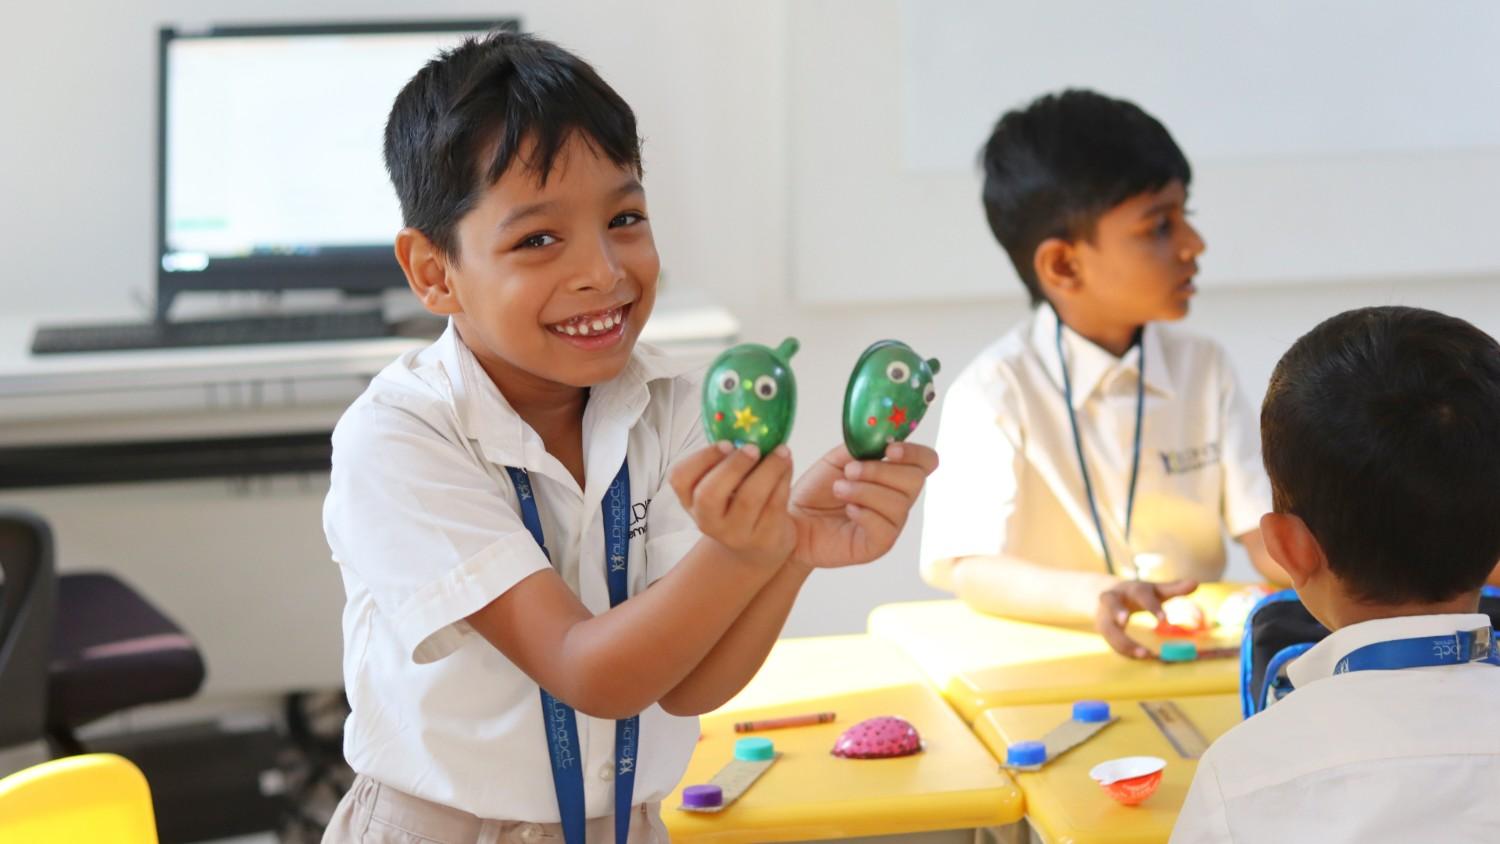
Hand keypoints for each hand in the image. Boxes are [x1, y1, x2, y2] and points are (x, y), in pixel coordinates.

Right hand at [670, 442, 794, 567]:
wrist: (759, 546)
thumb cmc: (740, 503)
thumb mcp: (725, 484)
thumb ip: (727, 459)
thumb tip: (746, 423)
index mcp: (692, 501)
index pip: (680, 479)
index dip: (701, 458)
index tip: (726, 443)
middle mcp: (708, 521)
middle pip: (709, 494)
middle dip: (733, 465)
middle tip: (753, 447)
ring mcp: (735, 534)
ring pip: (747, 500)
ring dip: (767, 469)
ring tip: (781, 452)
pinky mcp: (764, 539)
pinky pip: (774, 506)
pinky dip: (783, 481)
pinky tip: (787, 466)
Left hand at [787, 442, 938, 568]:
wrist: (793, 520)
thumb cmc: (816, 492)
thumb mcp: (837, 461)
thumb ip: (862, 447)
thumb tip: (883, 434)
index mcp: (892, 474)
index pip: (926, 461)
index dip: (914, 453)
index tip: (889, 449)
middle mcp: (898, 499)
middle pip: (916, 480)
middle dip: (880, 471)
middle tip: (850, 471)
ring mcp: (891, 523)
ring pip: (898, 503)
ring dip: (865, 491)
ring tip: (838, 489)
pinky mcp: (878, 545)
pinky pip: (885, 527)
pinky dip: (864, 513)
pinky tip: (847, 510)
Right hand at [1095, 578, 1199, 658]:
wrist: (1107, 594)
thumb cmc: (1138, 594)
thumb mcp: (1155, 590)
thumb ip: (1174, 588)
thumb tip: (1195, 583)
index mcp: (1131, 588)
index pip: (1140, 594)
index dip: (1151, 606)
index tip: (1164, 620)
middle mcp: (1113, 598)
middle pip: (1112, 603)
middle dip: (1117, 612)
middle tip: (1124, 622)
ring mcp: (1104, 614)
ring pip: (1108, 628)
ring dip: (1122, 642)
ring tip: (1142, 655)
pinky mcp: (1102, 628)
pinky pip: (1110, 641)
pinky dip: (1124, 651)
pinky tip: (1139, 658)